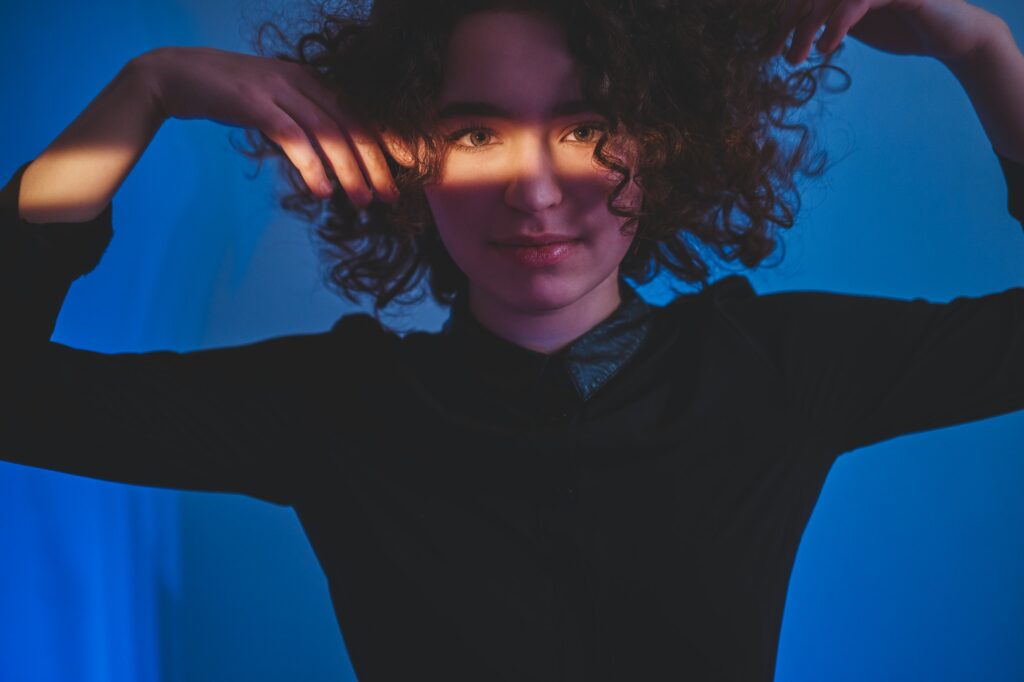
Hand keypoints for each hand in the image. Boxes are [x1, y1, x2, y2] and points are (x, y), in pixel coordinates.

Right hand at [136, 46, 397, 206]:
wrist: (173, 75)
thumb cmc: (228, 95)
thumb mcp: (274, 103)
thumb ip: (303, 122)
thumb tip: (333, 160)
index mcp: (310, 78)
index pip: (358, 109)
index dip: (386, 136)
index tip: (408, 164)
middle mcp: (300, 80)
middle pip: (350, 123)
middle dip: (375, 161)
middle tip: (390, 195)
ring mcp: (277, 89)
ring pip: (327, 133)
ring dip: (349, 170)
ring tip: (363, 200)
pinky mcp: (253, 102)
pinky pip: (292, 138)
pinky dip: (311, 166)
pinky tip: (322, 190)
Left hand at [766, 0, 1004, 66]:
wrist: (952, 38)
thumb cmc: (901, 29)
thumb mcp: (853, 24)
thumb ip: (826, 19)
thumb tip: (790, 31)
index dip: (782, 17)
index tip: (769, 47)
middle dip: (786, 23)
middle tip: (775, 54)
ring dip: (806, 29)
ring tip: (796, 58)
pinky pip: (856, 3)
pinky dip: (836, 25)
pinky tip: (826, 48)